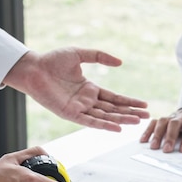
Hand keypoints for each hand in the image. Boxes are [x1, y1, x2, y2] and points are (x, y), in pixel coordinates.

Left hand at [3, 48, 148, 131]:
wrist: (34, 68)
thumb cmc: (53, 60)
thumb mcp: (80, 54)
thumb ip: (100, 56)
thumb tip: (120, 62)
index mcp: (90, 88)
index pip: (114, 98)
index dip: (129, 101)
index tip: (144, 105)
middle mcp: (87, 100)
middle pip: (113, 109)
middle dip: (130, 112)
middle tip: (147, 116)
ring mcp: (80, 108)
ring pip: (105, 116)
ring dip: (121, 119)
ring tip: (137, 122)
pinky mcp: (71, 114)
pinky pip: (90, 121)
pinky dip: (104, 125)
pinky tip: (117, 128)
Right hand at [140, 108, 181, 152]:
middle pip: (175, 123)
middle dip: (170, 137)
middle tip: (165, 151)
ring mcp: (173, 116)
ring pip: (163, 121)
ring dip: (157, 134)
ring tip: (153, 147)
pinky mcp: (166, 118)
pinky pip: (155, 122)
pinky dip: (148, 130)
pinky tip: (143, 140)